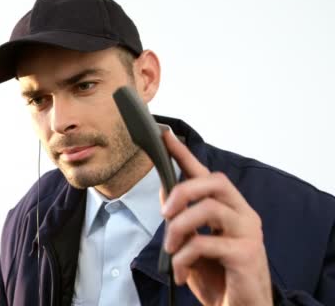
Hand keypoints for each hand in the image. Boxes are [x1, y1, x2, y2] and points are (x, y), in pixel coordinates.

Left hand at [160, 131, 272, 305]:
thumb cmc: (218, 276)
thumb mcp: (193, 243)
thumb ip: (183, 217)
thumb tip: (165, 192)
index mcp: (229, 208)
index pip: (206, 173)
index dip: (184, 154)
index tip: (165, 136)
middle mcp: (242, 214)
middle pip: (212, 181)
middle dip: (182, 191)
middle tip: (164, 213)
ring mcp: (248, 232)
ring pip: (208, 208)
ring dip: (179, 229)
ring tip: (170, 250)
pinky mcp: (246, 253)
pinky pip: (204, 244)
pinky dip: (182, 259)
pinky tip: (179, 273)